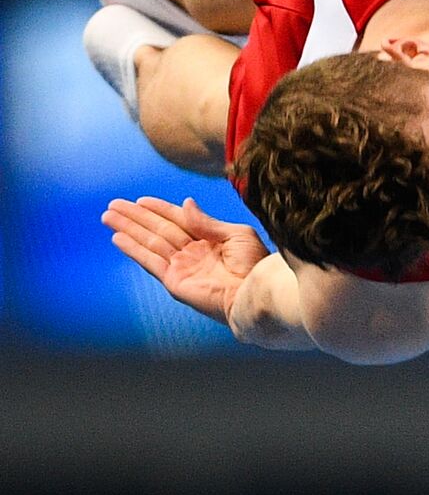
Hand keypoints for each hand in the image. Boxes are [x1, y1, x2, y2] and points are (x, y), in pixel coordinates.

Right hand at [102, 196, 270, 326]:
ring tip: (108, 216)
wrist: (253, 294)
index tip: (140, 200)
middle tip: (113, 204)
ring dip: (129, 229)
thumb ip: (207, 222)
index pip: (178, 220)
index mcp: (210, 239)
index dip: (159, 209)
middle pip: (158, 229)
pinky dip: (133, 249)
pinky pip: (149, 261)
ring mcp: (182, 266)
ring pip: (149, 242)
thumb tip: (186, 203)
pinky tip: (118, 238)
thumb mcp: (236, 235)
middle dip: (136, 217)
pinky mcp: (174, 281)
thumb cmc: (254, 265)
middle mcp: (193, 252)